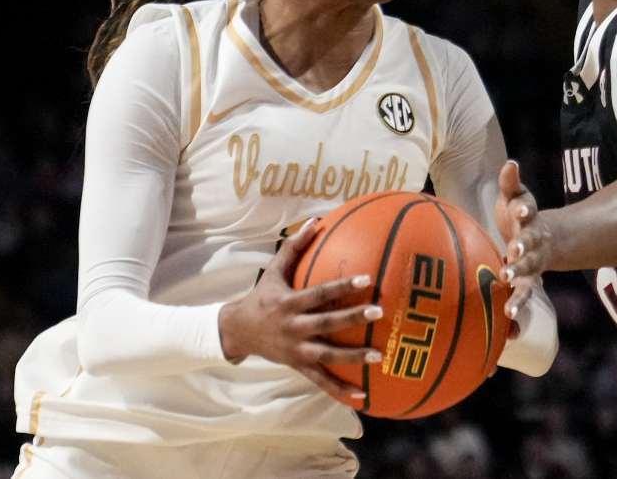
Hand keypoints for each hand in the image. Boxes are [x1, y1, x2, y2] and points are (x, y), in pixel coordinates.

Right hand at [218, 219, 383, 400]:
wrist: (237, 331)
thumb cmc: (262, 295)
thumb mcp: (274, 270)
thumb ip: (294, 246)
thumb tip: (316, 219)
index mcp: (289, 303)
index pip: (319, 293)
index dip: (341, 286)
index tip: (366, 280)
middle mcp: (293, 328)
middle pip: (326, 323)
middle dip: (352, 319)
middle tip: (379, 313)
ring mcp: (296, 350)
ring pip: (327, 355)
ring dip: (352, 357)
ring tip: (378, 356)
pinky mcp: (298, 366)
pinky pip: (321, 380)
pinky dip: (340, 390)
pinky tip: (363, 396)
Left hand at [495, 160, 554, 315]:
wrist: (544, 241)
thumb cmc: (519, 217)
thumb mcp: (515, 197)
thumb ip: (510, 183)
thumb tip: (511, 163)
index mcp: (528, 219)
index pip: (527, 211)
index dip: (523, 210)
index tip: (519, 211)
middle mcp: (533, 243)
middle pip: (529, 246)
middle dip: (522, 251)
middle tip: (513, 254)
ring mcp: (532, 265)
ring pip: (527, 276)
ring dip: (519, 286)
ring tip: (509, 300)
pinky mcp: (526, 282)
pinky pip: (522, 296)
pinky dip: (518, 310)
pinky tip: (510, 324)